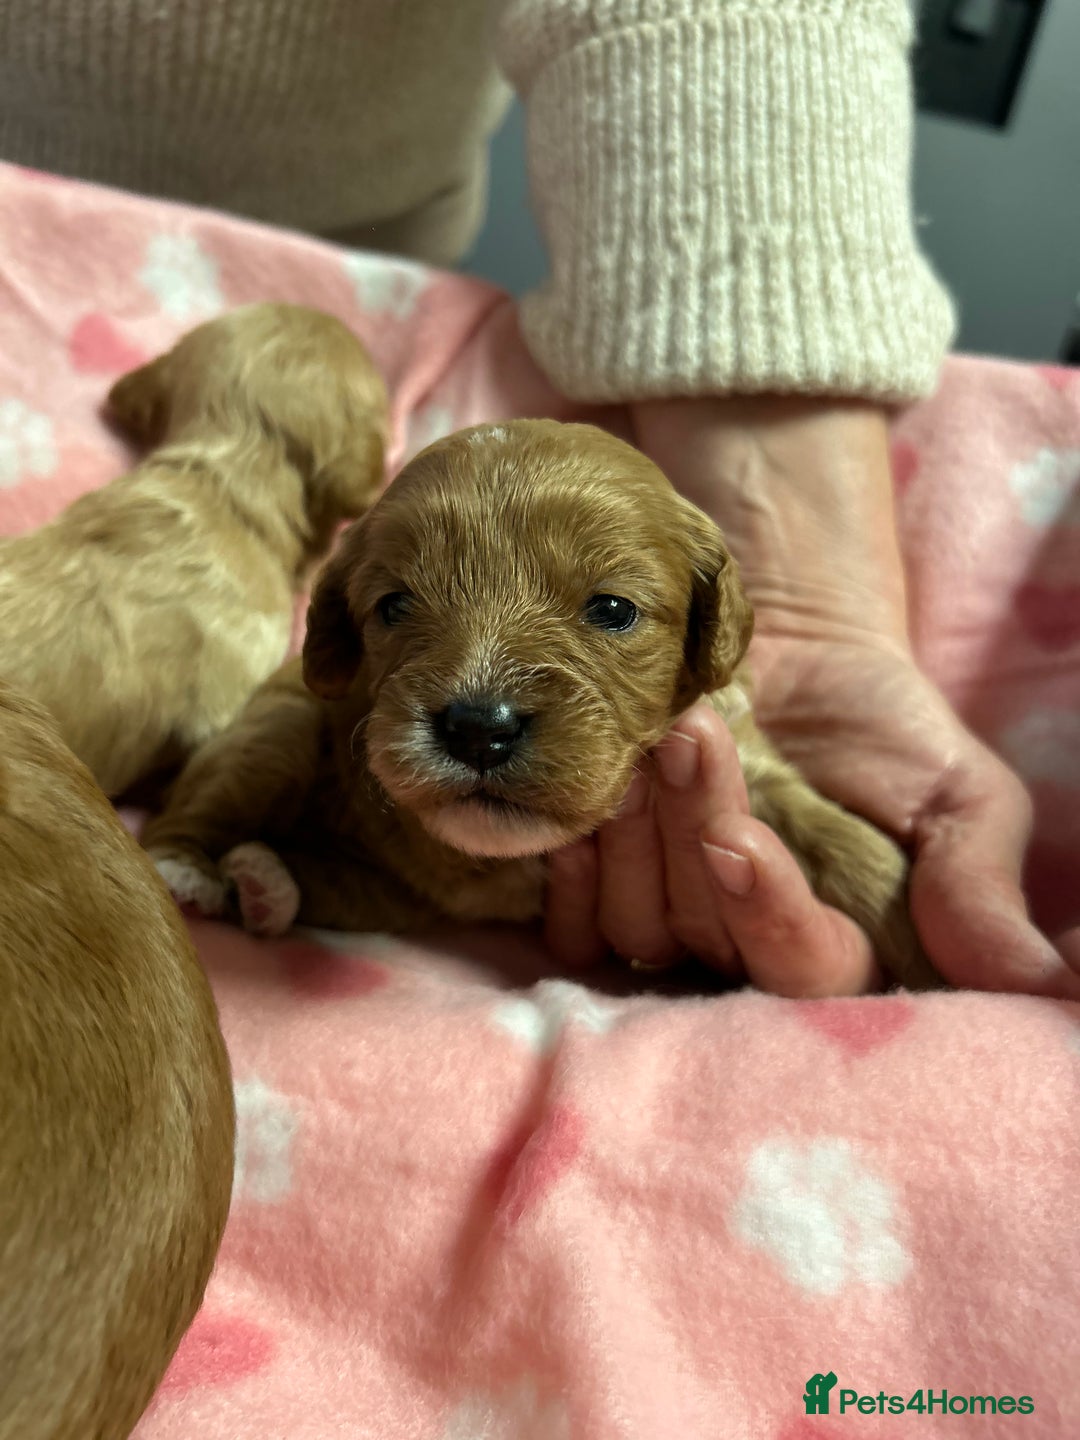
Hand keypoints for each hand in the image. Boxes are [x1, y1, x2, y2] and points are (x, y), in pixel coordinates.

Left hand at [546, 394, 1077, 998]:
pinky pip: (572, 923)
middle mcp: (748, 954)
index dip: (768, 917)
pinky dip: (575, 868)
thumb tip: (1041, 987)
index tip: (740, 837)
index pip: (804, 975)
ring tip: (652, 737)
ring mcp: (671, 926)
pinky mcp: (605, 893)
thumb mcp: (956, 794)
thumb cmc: (881, 726)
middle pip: (707, 943)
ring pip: (636, 925)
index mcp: (840, 948)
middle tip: (692, 739)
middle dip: (695, 837)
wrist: (785, 651)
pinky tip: (585, 809)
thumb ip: (976, 884)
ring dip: (637, 832)